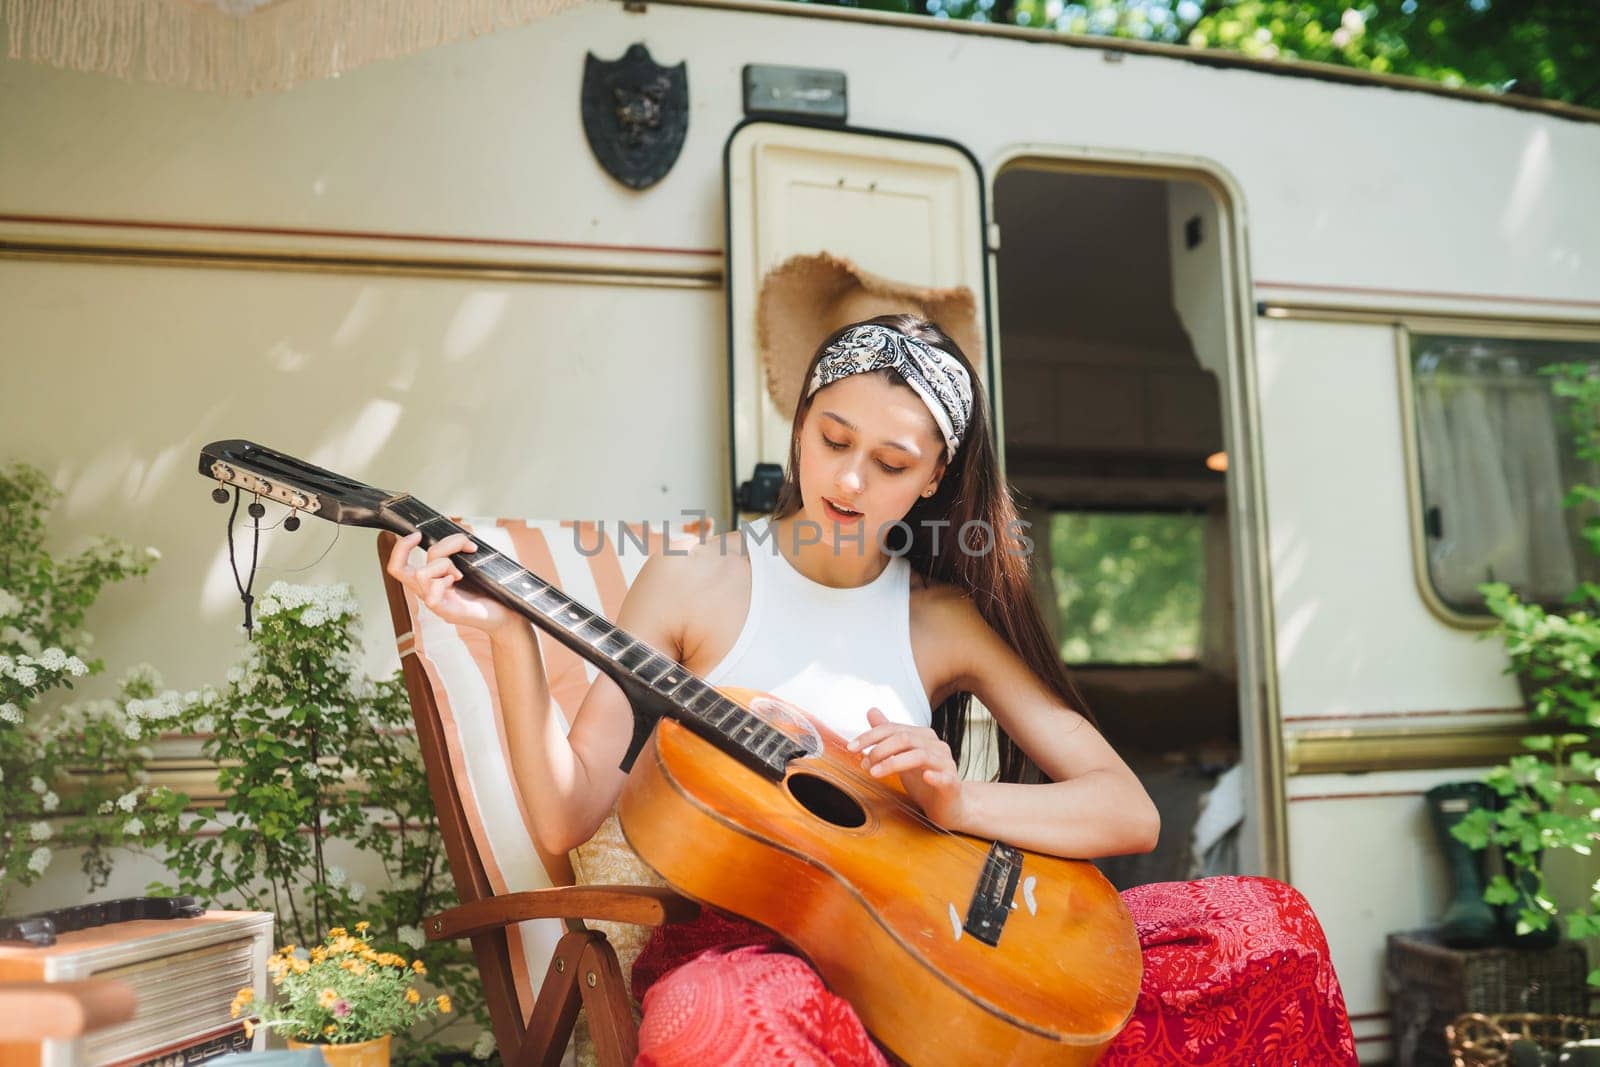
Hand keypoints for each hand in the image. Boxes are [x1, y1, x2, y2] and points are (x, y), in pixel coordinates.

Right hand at [384, 531, 516, 633]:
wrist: (507, 615)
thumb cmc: (490, 591)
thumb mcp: (472, 565)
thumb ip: (460, 551)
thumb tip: (462, 532)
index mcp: (430, 580)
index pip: (398, 566)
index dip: (400, 547)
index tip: (418, 534)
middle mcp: (427, 591)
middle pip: (398, 568)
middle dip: (417, 547)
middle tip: (450, 546)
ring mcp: (435, 603)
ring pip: (420, 574)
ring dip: (443, 563)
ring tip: (460, 572)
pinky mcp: (447, 612)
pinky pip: (432, 595)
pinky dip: (444, 581)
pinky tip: (458, 581)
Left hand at [848, 707, 969, 828]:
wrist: (949, 804)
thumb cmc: (923, 779)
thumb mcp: (901, 755)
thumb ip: (888, 734)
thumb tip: (871, 711)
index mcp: (922, 736)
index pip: (893, 729)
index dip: (870, 736)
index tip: (851, 747)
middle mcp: (935, 745)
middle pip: (905, 738)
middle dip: (880, 749)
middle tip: (864, 764)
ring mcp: (946, 763)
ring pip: (920, 756)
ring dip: (893, 763)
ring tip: (874, 773)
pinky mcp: (952, 784)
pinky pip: (945, 777)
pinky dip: (935, 776)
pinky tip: (925, 777)